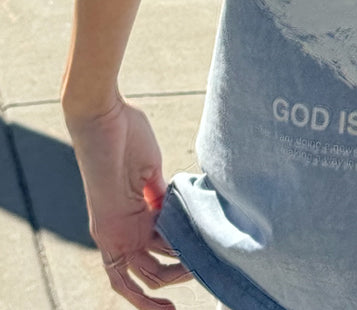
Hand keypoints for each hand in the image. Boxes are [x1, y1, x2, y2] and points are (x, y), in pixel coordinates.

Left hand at [65, 96, 193, 308]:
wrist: (104, 116)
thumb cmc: (126, 131)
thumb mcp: (149, 168)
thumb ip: (158, 194)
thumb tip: (174, 209)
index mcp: (129, 213)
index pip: (155, 246)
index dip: (178, 255)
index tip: (201, 254)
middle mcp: (120, 229)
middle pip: (148, 269)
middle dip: (177, 276)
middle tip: (203, 271)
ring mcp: (114, 232)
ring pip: (142, 276)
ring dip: (170, 283)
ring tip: (197, 277)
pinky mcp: (110, 231)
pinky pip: (124, 275)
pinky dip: (143, 296)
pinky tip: (167, 304)